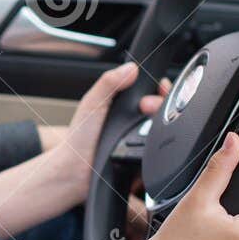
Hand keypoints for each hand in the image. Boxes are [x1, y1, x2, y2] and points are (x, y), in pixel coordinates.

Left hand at [47, 64, 171, 200]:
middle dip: (161, 105)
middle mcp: (133, 122)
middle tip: (147, 107)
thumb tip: (130, 68)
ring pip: (164, 131)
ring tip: (150, 127)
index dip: (160, 88)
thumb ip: (108, 83)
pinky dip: (160, 150)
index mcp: (122, 105)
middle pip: (161, 109)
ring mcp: (139, 141)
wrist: (75, 171)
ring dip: (163, 128)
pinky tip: (151, 147)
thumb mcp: (92, 104)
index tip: (160, 88)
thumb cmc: (78, 139)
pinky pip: (160, 152)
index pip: (150, 91)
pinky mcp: (143, 159)